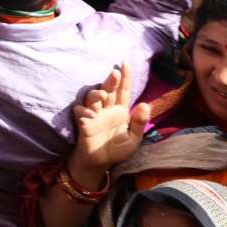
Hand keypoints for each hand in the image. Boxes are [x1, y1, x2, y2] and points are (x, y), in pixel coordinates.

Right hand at [70, 62, 151, 177]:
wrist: (100, 163)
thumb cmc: (116, 150)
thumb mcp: (133, 139)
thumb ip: (139, 123)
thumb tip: (146, 104)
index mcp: (120, 111)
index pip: (123, 91)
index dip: (125, 77)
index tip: (125, 62)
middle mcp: (107, 110)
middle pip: (108, 90)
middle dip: (111, 81)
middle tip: (114, 73)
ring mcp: (94, 115)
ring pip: (92, 97)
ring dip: (96, 94)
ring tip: (102, 96)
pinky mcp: (84, 123)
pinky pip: (80, 112)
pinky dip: (84, 111)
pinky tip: (91, 115)